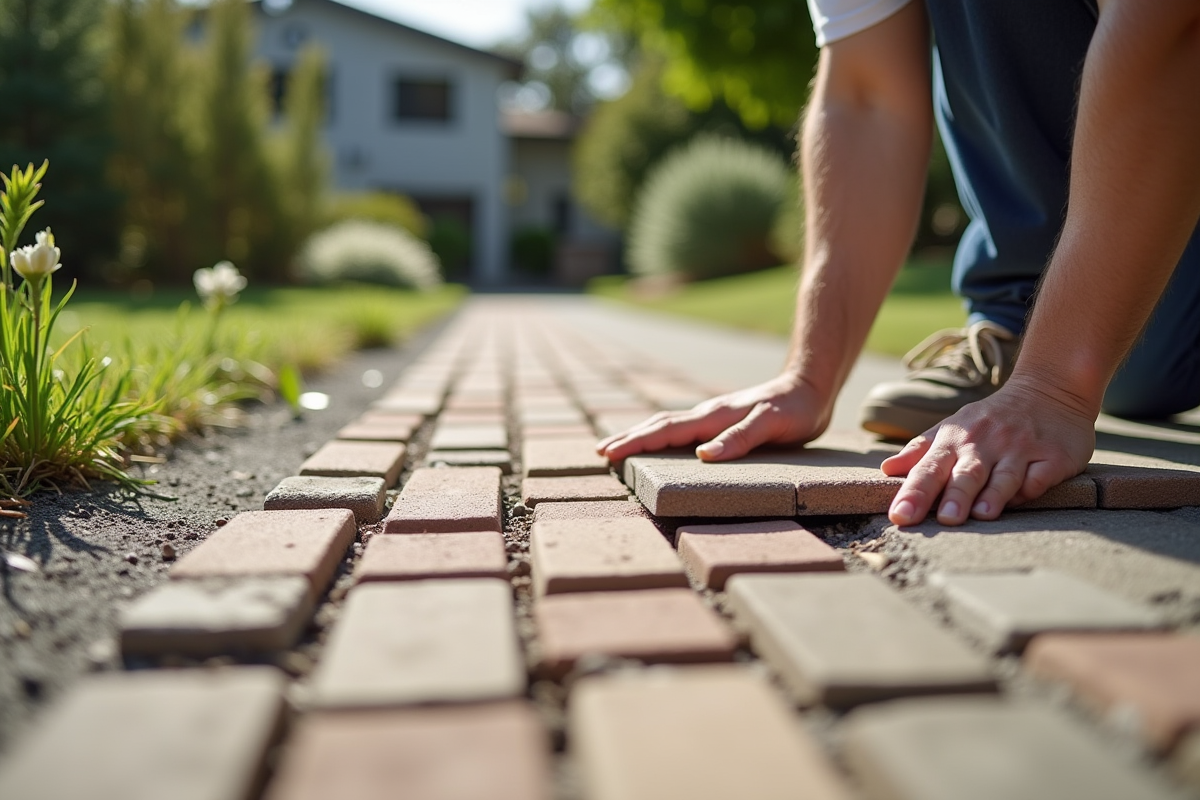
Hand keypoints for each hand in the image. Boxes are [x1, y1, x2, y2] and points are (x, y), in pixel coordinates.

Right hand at [596, 374, 831, 461]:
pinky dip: (661, 436)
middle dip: (629, 438)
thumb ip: (739, 439)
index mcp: (714, 417)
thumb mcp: (773, 425)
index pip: (666, 430)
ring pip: (668, 425)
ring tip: (618, 447)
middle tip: (601, 452)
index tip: (610, 453)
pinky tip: (658, 444)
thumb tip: (702, 455)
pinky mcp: (721, 421)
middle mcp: (708, 415)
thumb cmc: (796, 410)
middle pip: (659, 425)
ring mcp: (713, 417)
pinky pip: (682, 429)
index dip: (637, 442)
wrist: (811, 386)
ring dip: (641, 436)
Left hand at [880, 379, 1095, 525]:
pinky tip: (1024, 497)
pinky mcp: (1052, 456)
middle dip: (954, 496)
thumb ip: (920, 451)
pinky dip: (1031, 488)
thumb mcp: (952, 427)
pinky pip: (1039, 476)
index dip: (913, 492)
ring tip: (982, 514)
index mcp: (955, 439)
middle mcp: (986, 443)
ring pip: (1004, 476)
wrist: (1050, 388)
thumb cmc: (991, 418)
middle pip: (966, 474)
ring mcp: (1020, 449)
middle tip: (945, 519)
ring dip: (993, 495)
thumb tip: (887, 469)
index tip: (900, 516)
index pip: (929, 468)